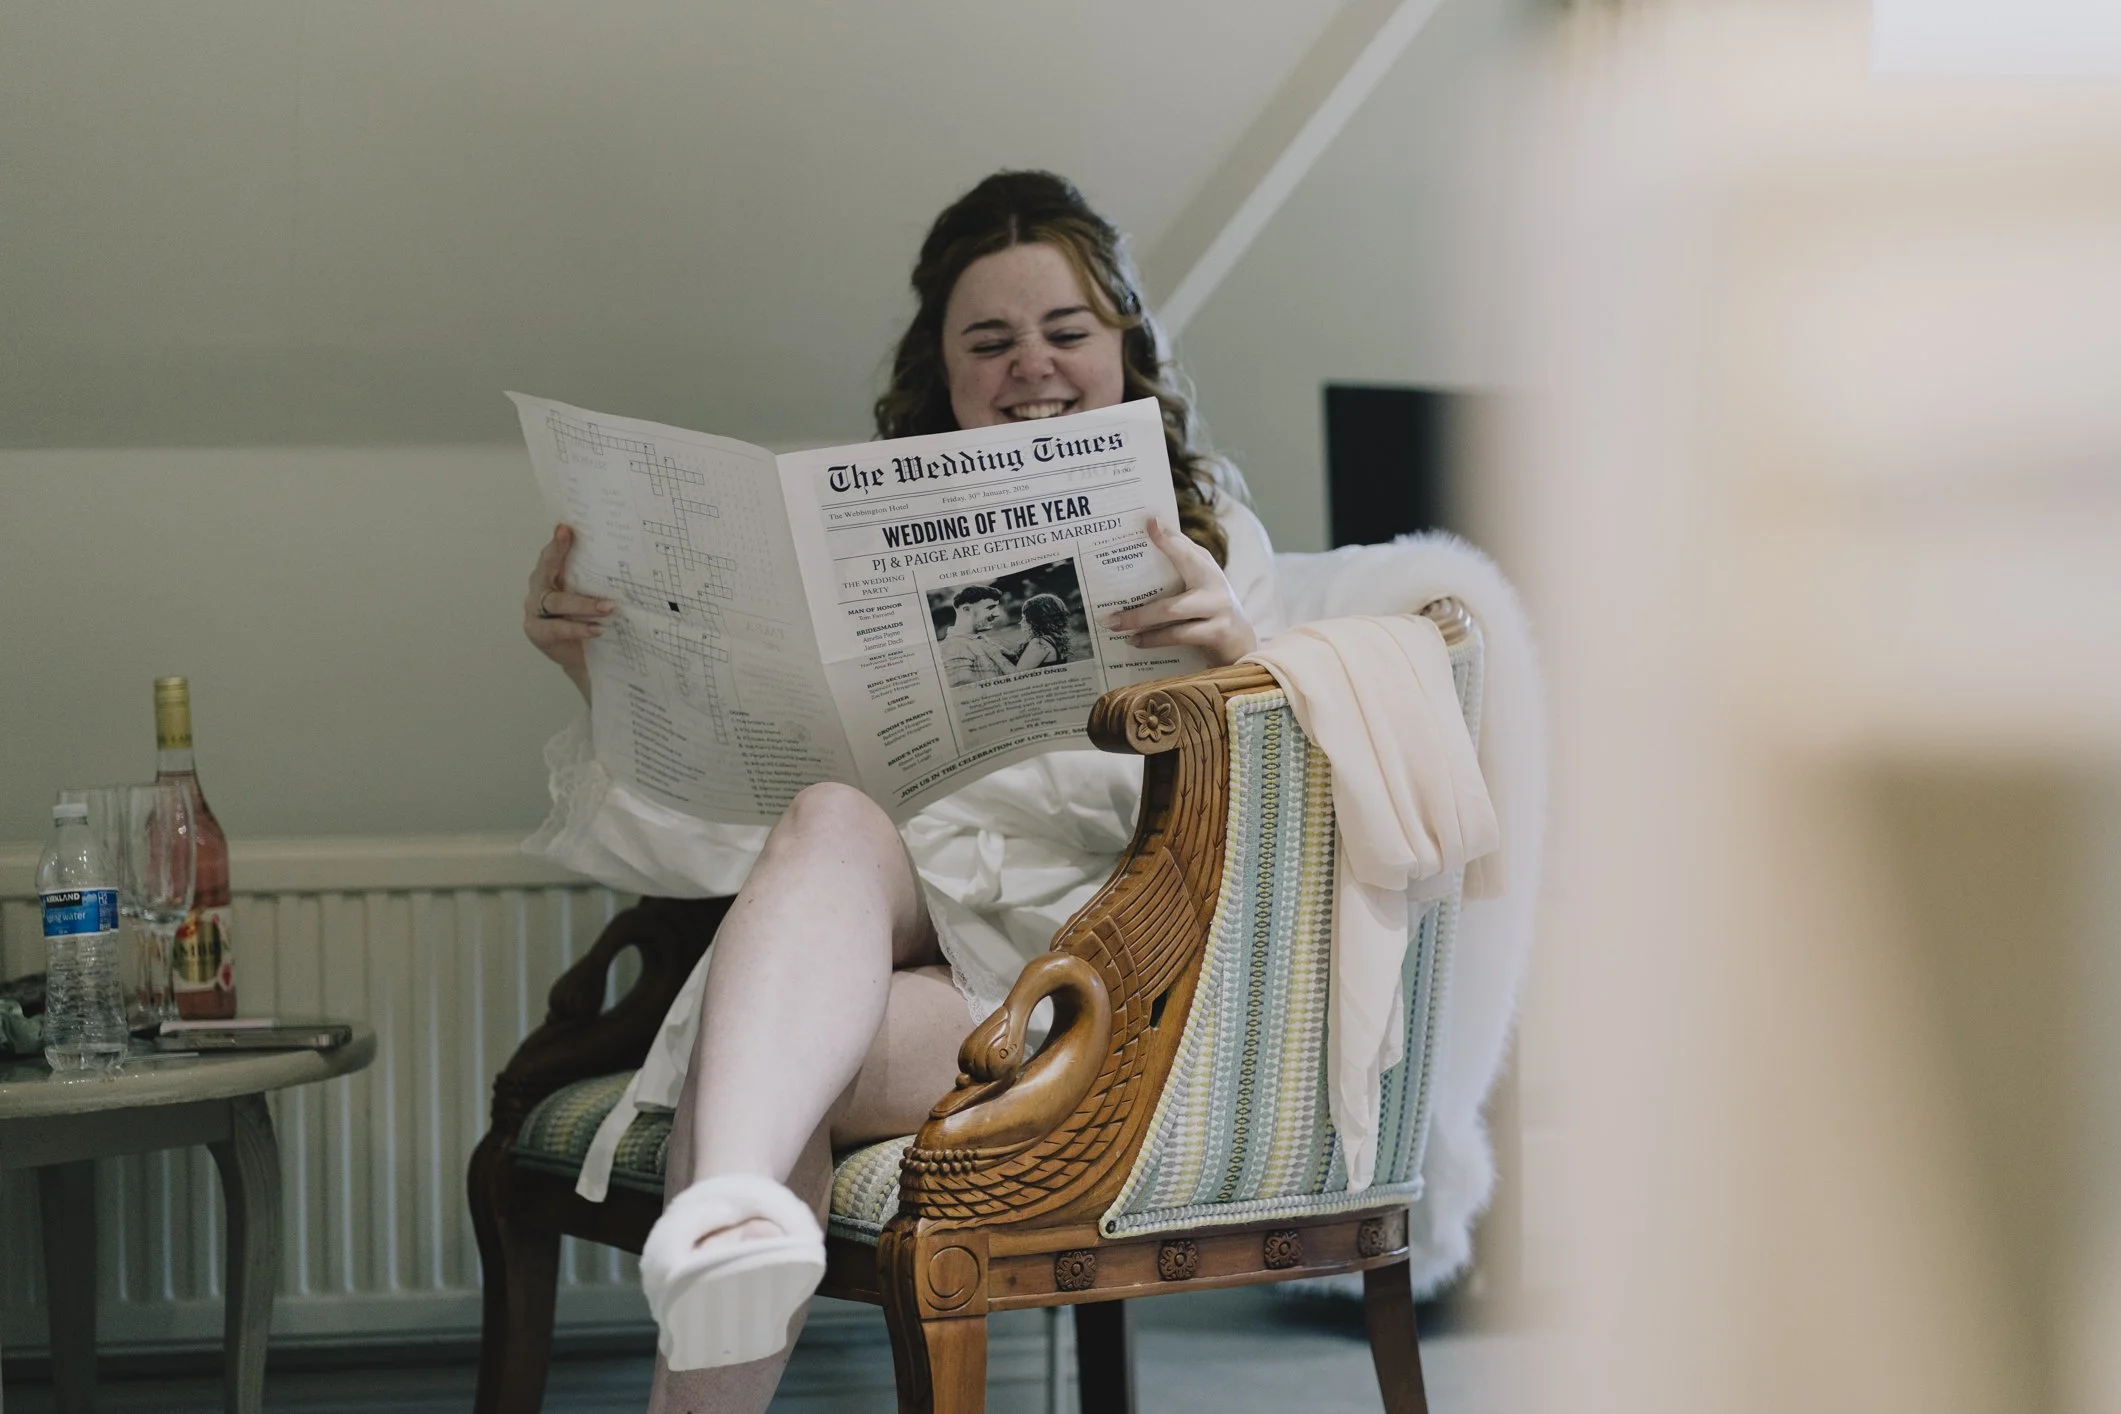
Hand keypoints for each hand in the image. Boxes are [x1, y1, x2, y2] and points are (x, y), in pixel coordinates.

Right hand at [524, 524, 616, 700]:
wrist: (585, 657)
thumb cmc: (588, 620)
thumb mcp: (592, 595)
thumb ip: (596, 579)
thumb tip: (623, 559)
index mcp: (550, 575)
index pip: (552, 555)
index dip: (557, 541)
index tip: (566, 528)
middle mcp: (539, 589)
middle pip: (545, 569)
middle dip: (558, 553)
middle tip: (571, 541)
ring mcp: (535, 611)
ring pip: (555, 601)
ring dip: (582, 603)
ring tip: (607, 607)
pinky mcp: (537, 632)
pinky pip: (557, 628)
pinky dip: (578, 628)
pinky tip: (597, 629)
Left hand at [1103, 517, 1256, 666]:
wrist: (1240, 641)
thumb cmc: (1210, 606)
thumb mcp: (1199, 582)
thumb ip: (1179, 563)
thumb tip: (1147, 539)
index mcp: (1206, 566)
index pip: (1185, 547)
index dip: (1168, 536)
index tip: (1149, 523)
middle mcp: (1214, 582)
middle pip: (1181, 576)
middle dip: (1152, 558)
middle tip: (1117, 576)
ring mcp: (1218, 608)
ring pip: (1172, 610)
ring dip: (1140, 617)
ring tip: (1115, 623)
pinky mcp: (1217, 632)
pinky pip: (1178, 635)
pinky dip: (1153, 639)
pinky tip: (1135, 641)